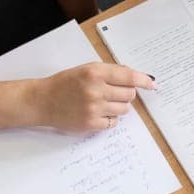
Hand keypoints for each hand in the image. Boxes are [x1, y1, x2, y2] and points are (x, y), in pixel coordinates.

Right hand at [34, 64, 154, 132]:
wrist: (42, 101)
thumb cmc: (66, 83)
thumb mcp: (87, 69)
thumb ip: (111, 72)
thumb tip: (137, 77)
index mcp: (95, 72)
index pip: (129, 76)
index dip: (143, 80)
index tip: (152, 84)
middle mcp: (95, 90)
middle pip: (130, 94)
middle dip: (126, 94)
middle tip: (113, 93)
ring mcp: (93, 108)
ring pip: (124, 109)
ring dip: (119, 106)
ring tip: (104, 102)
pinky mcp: (90, 123)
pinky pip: (113, 122)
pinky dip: (110, 118)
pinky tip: (98, 113)